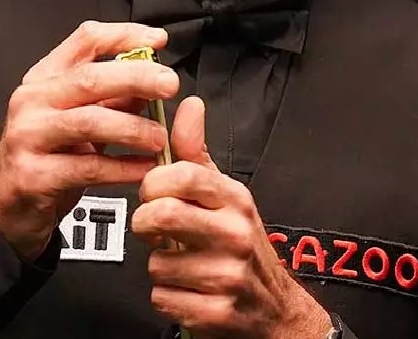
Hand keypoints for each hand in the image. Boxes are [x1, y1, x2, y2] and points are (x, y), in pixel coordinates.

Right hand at [0, 21, 179, 259]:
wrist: (11, 204)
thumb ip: (114, 98)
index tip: (157, 40)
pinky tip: (144, 169)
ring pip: (89, 122)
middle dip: (136, 78)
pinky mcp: (32, 175)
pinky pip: (87, 167)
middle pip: (90, 78)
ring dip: (133, 129)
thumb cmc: (49, 155)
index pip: (85, 40)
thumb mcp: (80, 119)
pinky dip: (122, 168)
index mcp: (45, 78)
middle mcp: (32, 101)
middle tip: (169, 85)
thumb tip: (153, 80)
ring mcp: (28, 136)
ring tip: (160, 137)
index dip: (124, 35)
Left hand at [132, 97, 331, 338]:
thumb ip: (195, 152)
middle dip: (143, 224)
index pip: (181, 175)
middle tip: (152, 229)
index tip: (153, 193)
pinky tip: (189, 290)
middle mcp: (235, 234)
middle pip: (162, 215)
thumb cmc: (238, 244)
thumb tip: (189, 105)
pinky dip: (168, 297)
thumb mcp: (224, 195)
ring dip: (160, 267)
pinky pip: (163, 298)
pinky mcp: (217, 312)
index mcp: (234, 199)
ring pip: (156, 263)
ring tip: (182, 264)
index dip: (153, 183)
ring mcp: (228, 275)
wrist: (274, 309)